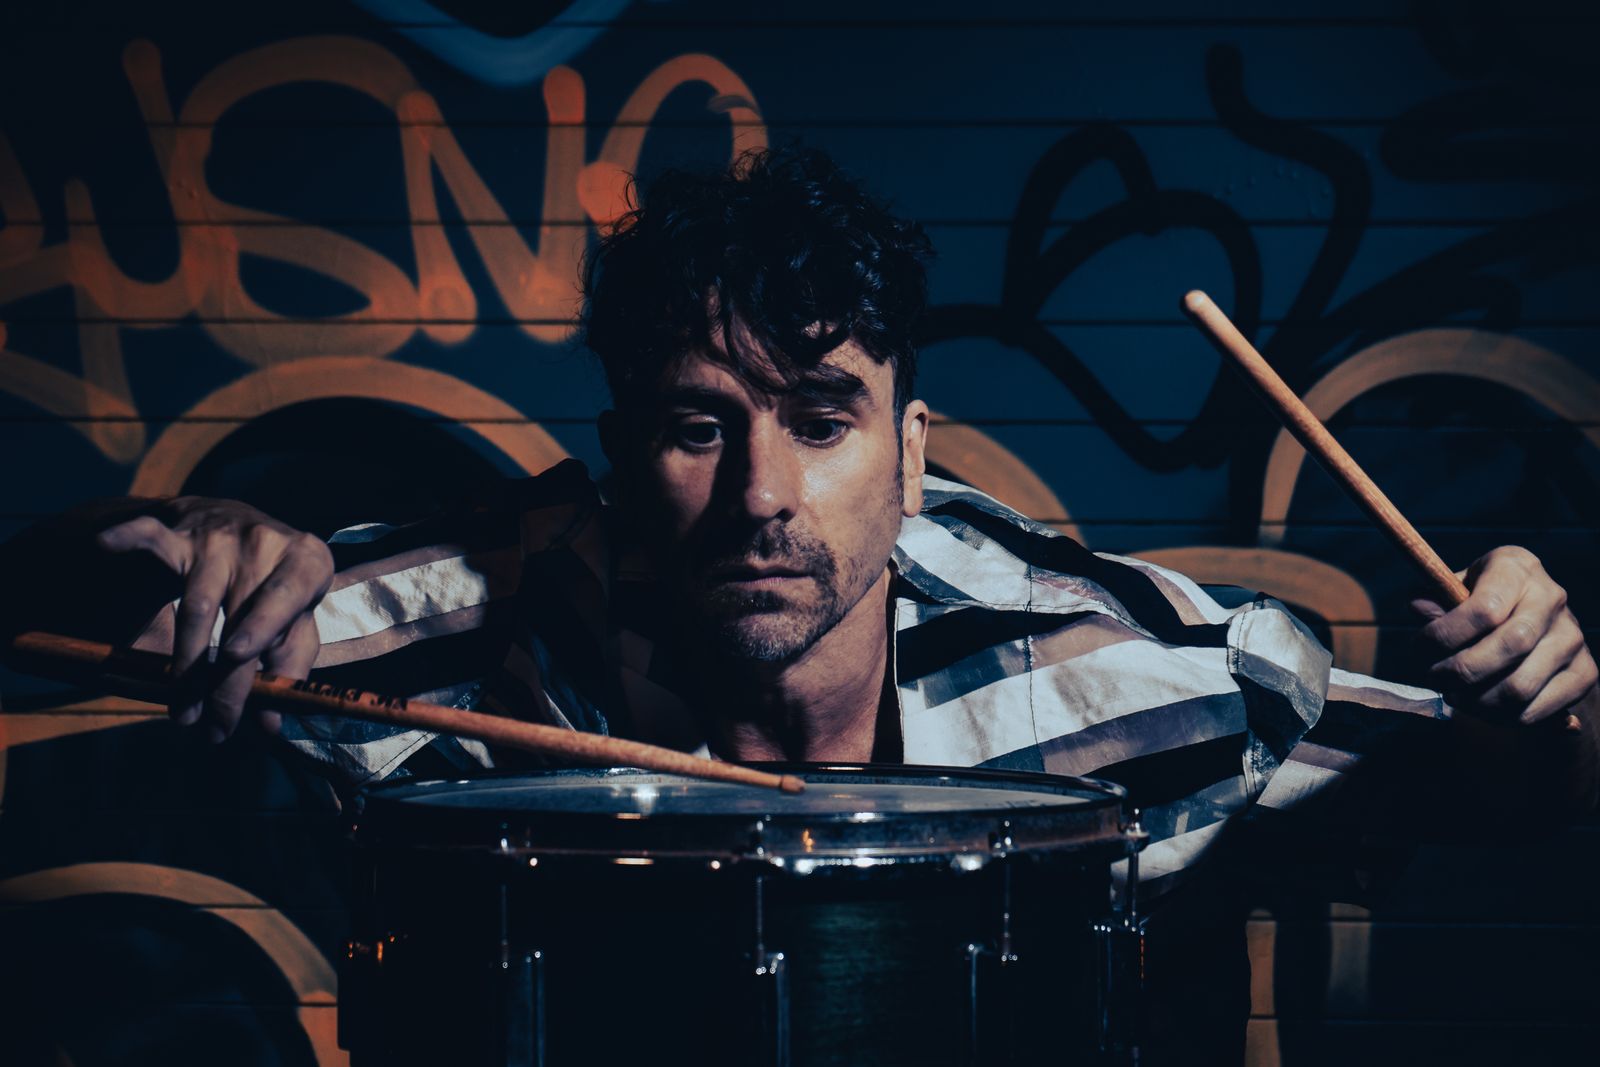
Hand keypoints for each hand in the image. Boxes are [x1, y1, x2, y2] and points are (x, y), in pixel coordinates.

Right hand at [98, 498, 332, 741]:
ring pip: (196, 605)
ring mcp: (220, 537)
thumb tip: (270, 726)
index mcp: (307, 562)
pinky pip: (150, 537)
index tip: (236, 655)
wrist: (239, 523)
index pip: (287, 595)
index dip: (261, 625)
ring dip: (186, 666)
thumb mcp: (297, 619)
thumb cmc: (275, 586)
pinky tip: (105, 543)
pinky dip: (128, 539)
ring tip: (183, 712)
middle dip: (224, 681)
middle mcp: (265, 543)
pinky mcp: (179, 534)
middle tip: (216, 730)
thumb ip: (289, 667)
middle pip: (236, 614)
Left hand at [1415, 546, 1596, 725]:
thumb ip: (1432, 600)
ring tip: (1455, 695)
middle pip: (1509, 647)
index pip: (1484, 608)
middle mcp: (1552, 597)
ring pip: (1521, 685)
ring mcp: (1572, 636)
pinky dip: (1501, 718)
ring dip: (1477, 700)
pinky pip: (1537, 709)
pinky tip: (1481, 708)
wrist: (1534, 628)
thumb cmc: (1480, 604)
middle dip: (1461, 671)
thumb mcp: (1453, 591)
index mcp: (1516, 567)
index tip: (1419, 648)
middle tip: (1436, 678)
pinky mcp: (1585, 672)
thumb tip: (1418, 608)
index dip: (1446, 635)